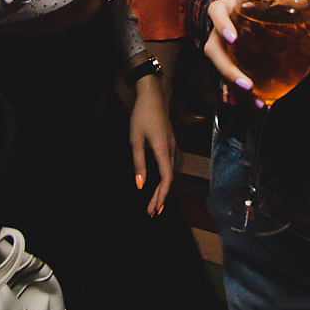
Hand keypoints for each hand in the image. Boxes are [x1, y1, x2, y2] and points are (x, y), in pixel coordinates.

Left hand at [129, 74, 176, 215]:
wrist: (153, 96)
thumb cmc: (142, 116)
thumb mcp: (135, 140)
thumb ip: (139, 164)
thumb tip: (140, 185)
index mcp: (163, 150)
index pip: (166, 179)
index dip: (161, 196)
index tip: (154, 210)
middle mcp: (172, 150)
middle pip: (169, 179)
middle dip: (161, 197)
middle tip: (152, 212)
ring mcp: (173, 146)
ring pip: (172, 173)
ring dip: (164, 189)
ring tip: (156, 202)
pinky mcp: (171, 144)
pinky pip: (172, 166)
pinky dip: (167, 178)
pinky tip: (162, 182)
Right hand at [201, 0, 263, 108]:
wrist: (247, 9)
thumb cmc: (260, 5)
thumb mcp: (273, 3)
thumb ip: (297, 17)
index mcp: (227, 8)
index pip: (217, 12)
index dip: (222, 24)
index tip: (233, 39)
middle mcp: (218, 29)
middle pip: (213, 49)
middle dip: (228, 70)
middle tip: (247, 85)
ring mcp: (219, 46)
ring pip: (219, 68)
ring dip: (235, 87)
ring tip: (255, 101)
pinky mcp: (225, 61)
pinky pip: (228, 78)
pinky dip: (241, 93)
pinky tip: (257, 103)